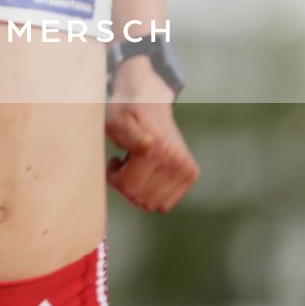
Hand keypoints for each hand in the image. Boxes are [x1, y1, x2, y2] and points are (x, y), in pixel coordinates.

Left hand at [105, 62, 197, 212]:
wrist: (149, 101)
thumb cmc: (124, 113)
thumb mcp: (115, 120)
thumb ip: (127, 134)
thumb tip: (147, 145)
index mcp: (157, 147)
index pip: (127, 187)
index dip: (113, 176)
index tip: (114, 160)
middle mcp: (177, 159)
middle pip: (139, 199)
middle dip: (125, 184)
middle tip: (124, 163)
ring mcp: (186, 168)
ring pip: (152, 204)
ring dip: (138, 189)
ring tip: (136, 166)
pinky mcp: (191, 174)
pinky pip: (165, 204)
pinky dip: (152, 192)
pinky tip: (147, 172)